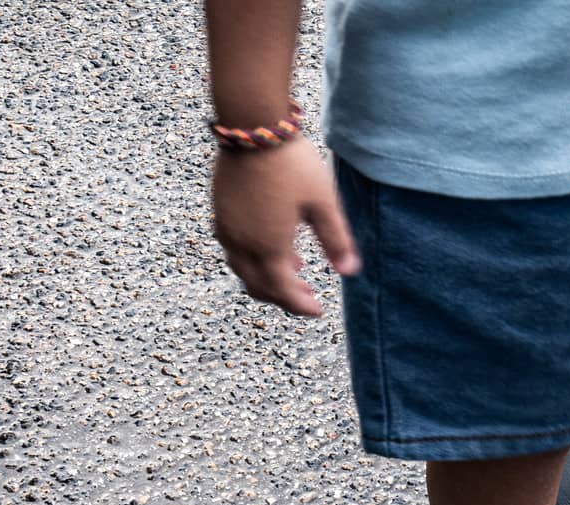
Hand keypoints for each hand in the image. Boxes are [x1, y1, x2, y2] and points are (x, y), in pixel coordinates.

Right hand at [212, 141, 359, 316]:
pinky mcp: (220, 213)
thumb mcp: (322, 202)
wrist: (253, 126)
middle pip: (259, 286)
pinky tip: (272, 245)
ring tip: (296, 272)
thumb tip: (350, 271)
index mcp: (269, 247)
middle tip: (308, 296)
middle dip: (284, 297)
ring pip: (243, 270)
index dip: (300, 306)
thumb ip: (336, 239)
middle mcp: (242, 244)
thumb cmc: (291, 163)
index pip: (283, 291)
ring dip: (267, 279)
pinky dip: (253, 260)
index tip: (318, 312)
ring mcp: (227, 229)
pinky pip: (233, 250)